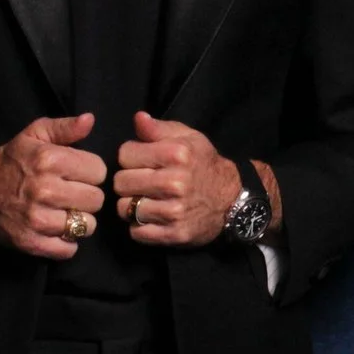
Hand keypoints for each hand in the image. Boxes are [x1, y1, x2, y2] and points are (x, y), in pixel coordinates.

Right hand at [0, 114, 107, 259]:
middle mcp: (45, 190)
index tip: (77, 174)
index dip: (90, 172)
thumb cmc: (10, 160)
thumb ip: (65, 127)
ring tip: (63, 211)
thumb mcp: (35, 134)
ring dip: (79, 220)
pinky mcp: (31, 243)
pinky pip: (69, 249)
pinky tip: (56, 230)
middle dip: (87, 196)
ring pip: (87, 225)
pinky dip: (66, 242)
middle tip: (70, 194)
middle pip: (97, 200)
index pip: (99, 171)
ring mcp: (38, 219)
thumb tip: (90, 120)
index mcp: (49, 160)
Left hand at [113, 111, 243, 247]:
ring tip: (148, 200)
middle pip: (121, 182)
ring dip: (132, 206)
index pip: (124, 154)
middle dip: (129, 182)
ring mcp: (174, 211)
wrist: (233, 200)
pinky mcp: (173, 234)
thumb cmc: (204, 165)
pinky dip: (139, 226)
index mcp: (176, 154)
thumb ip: (158, 129)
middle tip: (143, 183)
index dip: (131, 157)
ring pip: (125, 209)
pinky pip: (136, 232)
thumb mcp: (187, 138)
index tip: (143, 162)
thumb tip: (138, 118)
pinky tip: (153, 217)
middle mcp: (175, 183)